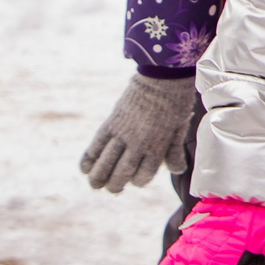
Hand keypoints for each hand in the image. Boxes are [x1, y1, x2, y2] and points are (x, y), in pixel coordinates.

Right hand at [81, 71, 197, 192]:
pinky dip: (88, 158)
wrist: (162, 76)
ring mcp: (123, 133)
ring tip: (95, 184)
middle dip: (115, 185)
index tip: (134, 180)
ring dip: (98, 177)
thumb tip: (178, 170)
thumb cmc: (175, 102)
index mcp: (157, 147)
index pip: (143, 176)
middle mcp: (138, 144)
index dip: (137, 181)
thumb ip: (174, 151)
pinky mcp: (111, 123)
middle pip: (122, 173)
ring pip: (106, 162)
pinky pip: (96, 144)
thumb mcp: (179, 129)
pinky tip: (85, 168)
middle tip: (112, 188)